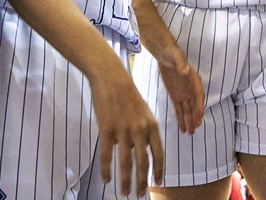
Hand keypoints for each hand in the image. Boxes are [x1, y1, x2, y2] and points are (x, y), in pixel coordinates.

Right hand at [91, 73, 163, 195]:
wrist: (112, 78)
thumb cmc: (128, 95)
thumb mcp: (144, 112)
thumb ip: (145, 132)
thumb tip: (143, 152)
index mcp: (151, 125)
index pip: (158, 153)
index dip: (159, 170)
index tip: (158, 183)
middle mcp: (139, 130)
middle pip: (143, 163)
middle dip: (142, 182)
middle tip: (139, 195)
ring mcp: (123, 130)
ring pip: (126, 163)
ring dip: (125, 181)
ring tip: (124, 192)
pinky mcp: (107, 129)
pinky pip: (107, 155)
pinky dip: (107, 170)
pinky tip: (106, 179)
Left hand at [157, 47, 204, 134]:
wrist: (165, 54)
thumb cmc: (173, 54)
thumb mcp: (177, 57)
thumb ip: (181, 64)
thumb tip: (185, 71)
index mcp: (194, 80)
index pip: (199, 96)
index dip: (199, 106)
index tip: (199, 116)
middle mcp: (191, 89)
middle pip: (195, 106)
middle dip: (195, 117)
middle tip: (195, 128)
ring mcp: (184, 94)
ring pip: (188, 111)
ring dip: (189, 121)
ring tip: (190, 133)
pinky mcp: (176, 97)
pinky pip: (179, 110)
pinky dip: (181, 119)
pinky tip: (182, 128)